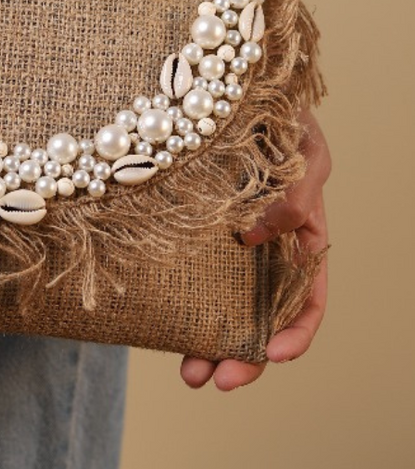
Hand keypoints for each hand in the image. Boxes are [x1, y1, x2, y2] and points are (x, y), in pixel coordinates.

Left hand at [179, 103, 330, 389]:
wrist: (228, 87)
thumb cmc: (282, 118)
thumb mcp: (305, 151)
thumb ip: (296, 196)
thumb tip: (256, 236)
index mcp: (301, 238)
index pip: (307, 300)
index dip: (296, 333)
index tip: (272, 354)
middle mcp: (264, 250)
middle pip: (260, 318)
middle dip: (242, 356)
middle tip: (213, 381)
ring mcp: (224, 244)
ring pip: (221, 307)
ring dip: (207, 345)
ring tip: (188, 374)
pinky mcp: (189, 233)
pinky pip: (186, 276)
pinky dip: (177, 306)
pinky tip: (160, 327)